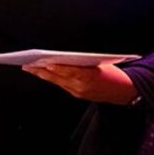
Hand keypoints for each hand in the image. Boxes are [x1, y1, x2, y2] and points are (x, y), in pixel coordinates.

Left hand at [21, 63, 137, 104]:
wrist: (126, 91)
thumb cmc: (114, 73)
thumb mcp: (100, 63)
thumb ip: (81, 63)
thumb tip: (61, 59)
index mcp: (88, 77)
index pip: (68, 71)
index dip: (55, 67)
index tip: (43, 62)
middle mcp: (82, 87)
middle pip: (58, 78)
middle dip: (42, 71)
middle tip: (27, 65)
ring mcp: (79, 92)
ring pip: (58, 83)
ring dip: (43, 75)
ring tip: (30, 68)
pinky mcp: (79, 95)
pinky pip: (63, 85)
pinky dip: (53, 79)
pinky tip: (43, 73)